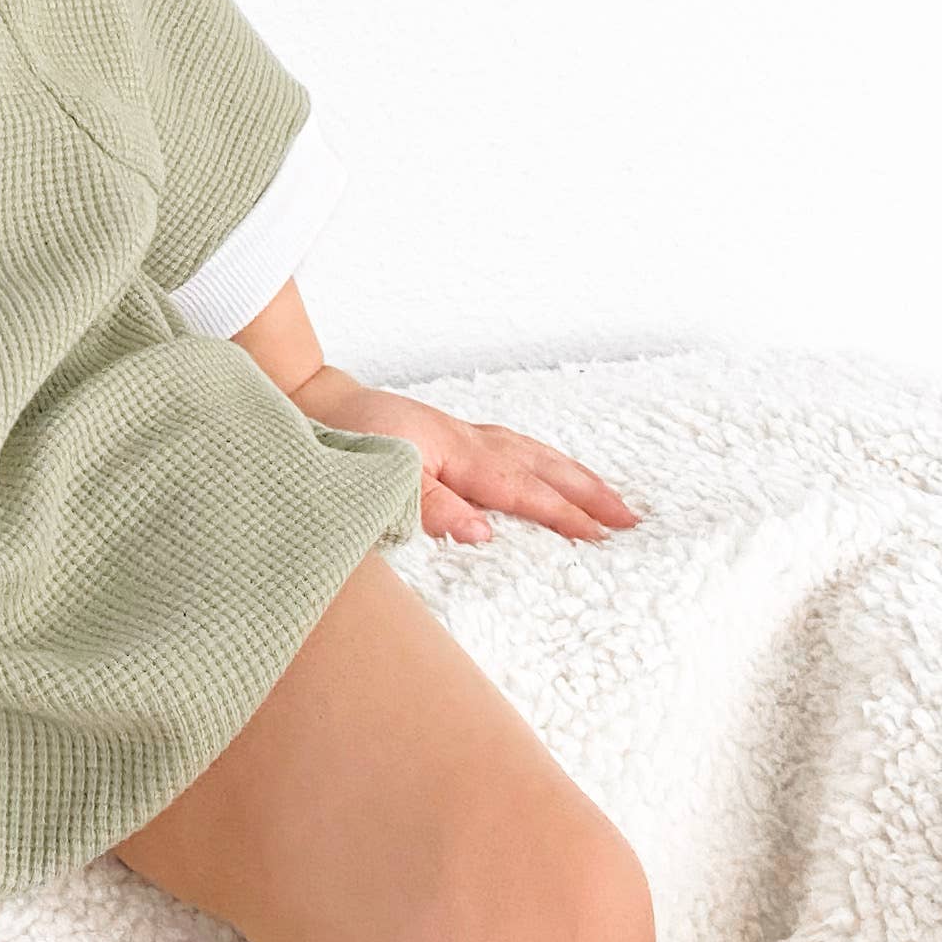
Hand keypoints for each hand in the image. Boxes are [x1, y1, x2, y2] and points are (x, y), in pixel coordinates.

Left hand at [287, 367, 639, 549]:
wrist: (312, 403)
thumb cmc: (344, 441)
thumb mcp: (382, 480)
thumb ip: (432, 507)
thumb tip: (484, 535)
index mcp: (458, 455)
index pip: (524, 492)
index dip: (565, 516)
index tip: (602, 538)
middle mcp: (469, 441)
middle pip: (542, 467)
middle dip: (588, 493)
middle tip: (629, 519)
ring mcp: (461, 435)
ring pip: (531, 453)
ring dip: (570, 474)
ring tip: (604, 497)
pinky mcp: (449, 435)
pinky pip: (512, 447)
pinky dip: (540, 460)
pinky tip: (543, 471)